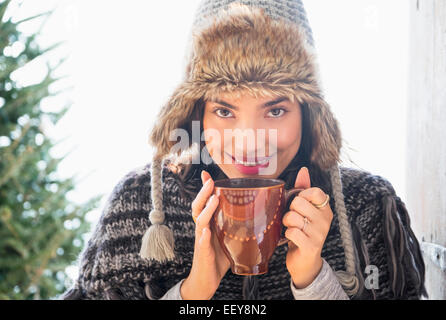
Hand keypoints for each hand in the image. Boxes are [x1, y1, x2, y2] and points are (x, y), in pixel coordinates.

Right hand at [180, 170, 229, 299]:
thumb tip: (261, 216)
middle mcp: (202, 229)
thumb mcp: (229, 238)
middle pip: (197, 207)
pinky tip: (206, 232)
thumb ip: (238, 226)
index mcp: (209, 223)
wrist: (207, 279)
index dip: (204, 188)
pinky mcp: (203, 253)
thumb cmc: (219, 257)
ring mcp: (201, 240)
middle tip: (210, 182)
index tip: (206, 173)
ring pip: (200, 221)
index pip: (204, 202)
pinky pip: (201, 243)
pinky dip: (204, 236)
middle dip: (203, 193)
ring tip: (214, 200)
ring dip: (206, 210)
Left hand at [282, 167, 332, 288]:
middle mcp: (325, 220)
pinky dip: (286, 234)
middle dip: (289, 211)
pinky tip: (292, 239)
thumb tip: (304, 170)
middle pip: (298, 202)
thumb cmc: (303, 232)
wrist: (305, 262)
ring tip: (292, 228)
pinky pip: (291, 232)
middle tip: (293, 220)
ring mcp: (319, 234)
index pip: (314, 191)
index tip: (299, 205)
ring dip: (286, 223)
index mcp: (325, 209)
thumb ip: (304, 189)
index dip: (301, 195)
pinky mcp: (311, 246)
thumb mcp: (305, 210)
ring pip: (292, 217)